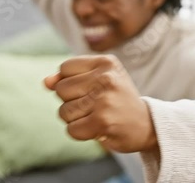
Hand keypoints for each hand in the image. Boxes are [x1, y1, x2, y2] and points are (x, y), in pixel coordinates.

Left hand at [44, 55, 158, 152]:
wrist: (148, 125)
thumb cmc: (118, 100)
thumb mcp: (99, 80)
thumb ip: (70, 77)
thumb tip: (46, 82)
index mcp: (106, 62)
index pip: (65, 68)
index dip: (71, 82)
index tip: (91, 89)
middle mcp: (106, 78)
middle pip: (61, 89)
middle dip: (72, 101)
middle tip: (95, 105)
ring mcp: (104, 100)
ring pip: (64, 111)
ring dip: (76, 119)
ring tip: (97, 116)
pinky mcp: (102, 122)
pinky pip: (71, 129)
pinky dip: (80, 132)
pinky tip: (97, 128)